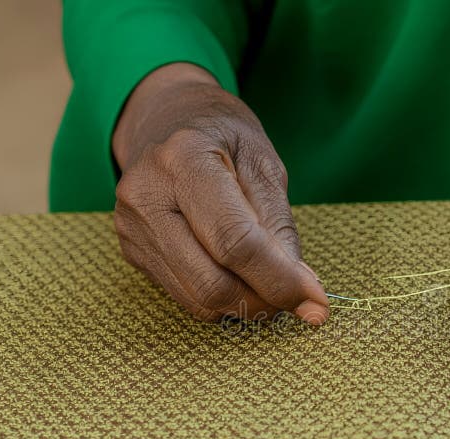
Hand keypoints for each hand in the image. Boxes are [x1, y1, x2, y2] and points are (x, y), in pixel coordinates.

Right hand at [112, 63, 328, 324]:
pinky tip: (242, 280)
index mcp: (184, 159)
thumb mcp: (264, 164)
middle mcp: (147, 195)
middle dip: (264, 301)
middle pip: (212, 280)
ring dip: (246, 305)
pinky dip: (224, 300)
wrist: (167, 122)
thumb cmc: (224, 139)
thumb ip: (280, 226)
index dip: (279, 279)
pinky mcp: (133, 251)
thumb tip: (303, 289)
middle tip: (299, 300)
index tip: (317, 303)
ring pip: (198, 298)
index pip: (235, 241)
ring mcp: (133, 227)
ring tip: (272, 287)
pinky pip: (185, 296)